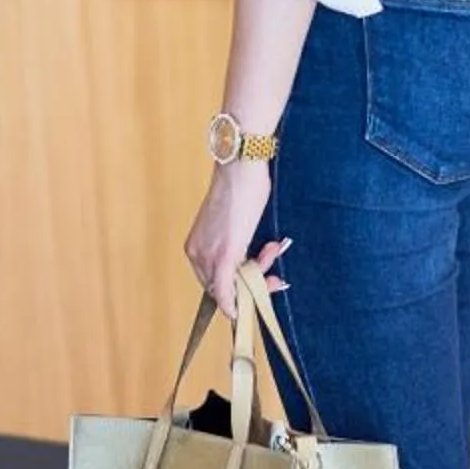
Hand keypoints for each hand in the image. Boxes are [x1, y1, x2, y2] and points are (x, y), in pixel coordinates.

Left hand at [184, 164, 288, 320]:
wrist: (241, 167)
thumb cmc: (241, 187)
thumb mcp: (233, 224)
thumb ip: (235, 247)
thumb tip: (248, 266)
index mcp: (195, 246)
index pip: (213, 282)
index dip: (237, 288)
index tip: (260, 280)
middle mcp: (196, 254)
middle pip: (222, 290)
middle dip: (251, 286)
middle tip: (275, 276)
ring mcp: (208, 257)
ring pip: (231, 290)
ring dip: (258, 279)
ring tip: (274, 250)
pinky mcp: (224, 256)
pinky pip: (227, 292)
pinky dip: (239, 301)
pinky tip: (257, 296)